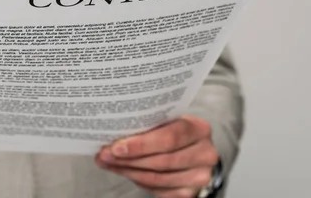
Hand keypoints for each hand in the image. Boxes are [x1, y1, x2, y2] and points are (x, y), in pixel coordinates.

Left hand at [95, 116, 217, 197]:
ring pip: (157, 178)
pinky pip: (158, 189)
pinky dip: (137, 180)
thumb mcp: (167, 121)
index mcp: (198, 129)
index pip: (169, 138)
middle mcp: (204, 153)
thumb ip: (147, 125)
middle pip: (161, 160)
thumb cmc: (175, 132)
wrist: (193, 150)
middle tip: (106, 155)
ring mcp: (199, 176)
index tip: (117, 147)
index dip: (141, 145)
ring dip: (128, 171)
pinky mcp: (189, 192)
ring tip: (109, 163)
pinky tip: (124, 171)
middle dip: (129, 159)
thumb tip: (111, 130)